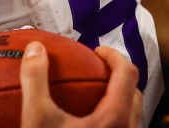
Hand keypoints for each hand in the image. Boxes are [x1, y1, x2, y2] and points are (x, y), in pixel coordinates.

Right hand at [19, 42, 141, 127]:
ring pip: (130, 115)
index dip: (113, 55)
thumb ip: (35, 80)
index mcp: (115, 116)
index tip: (96, 51)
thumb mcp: (36, 118)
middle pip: (133, 93)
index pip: (127, 72)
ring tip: (94, 95)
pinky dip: (109, 120)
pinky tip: (85, 123)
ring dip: (116, 99)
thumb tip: (35, 48)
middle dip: (118, 76)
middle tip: (96, 70)